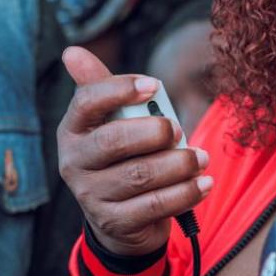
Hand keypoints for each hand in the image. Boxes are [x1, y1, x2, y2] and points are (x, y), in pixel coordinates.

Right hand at [57, 47, 212, 255]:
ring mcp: (91, 196)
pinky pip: (155, 206)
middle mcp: (74, 163)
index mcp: (72, 130)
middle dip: (154, 132)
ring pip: (140, 175)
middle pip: (114, 141)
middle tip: (179, 129)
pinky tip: (203, 183)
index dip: (120, 90)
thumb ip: (102, 87)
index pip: (86, 102)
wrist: (122, 220)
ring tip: (201, 158)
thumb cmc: (122, 157)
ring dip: (179, 164)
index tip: (154, 85)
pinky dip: (186, 193)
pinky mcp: (115, 223)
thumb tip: (72, 52)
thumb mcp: (112, 122)